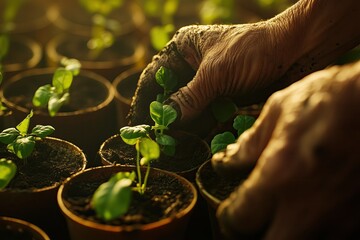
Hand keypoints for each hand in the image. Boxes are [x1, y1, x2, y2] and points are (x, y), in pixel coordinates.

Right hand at [129, 22, 296, 136]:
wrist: (297, 51)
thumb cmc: (254, 50)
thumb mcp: (216, 73)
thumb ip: (189, 98)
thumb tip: (165, 120)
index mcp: (184, 49)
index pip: (155, 77)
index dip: (145, 101)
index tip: (138, 124)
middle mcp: (193, 66)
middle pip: (170, 96)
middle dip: (164, 118)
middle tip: (155, 141)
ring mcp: (209, 83)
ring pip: (188, 109)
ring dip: (182, 127)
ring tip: (171, 147)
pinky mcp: (224, 96)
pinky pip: (206, 115)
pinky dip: (200, 128)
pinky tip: (192, 142)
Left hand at [212, 61, 359, 238]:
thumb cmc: (335, 98)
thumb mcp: (282, 108)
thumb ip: (251, 142)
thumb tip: (228, 159)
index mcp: (281, 173)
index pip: (240, 219)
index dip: (228, 218)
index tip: (229, 211)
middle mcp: (309, 204)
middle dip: (252, 236)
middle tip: (250, 222)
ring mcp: (340, 217)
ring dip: (284, 234)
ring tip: (280, 216)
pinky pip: (332, 236)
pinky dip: (316, 230)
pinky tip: (311, 212)